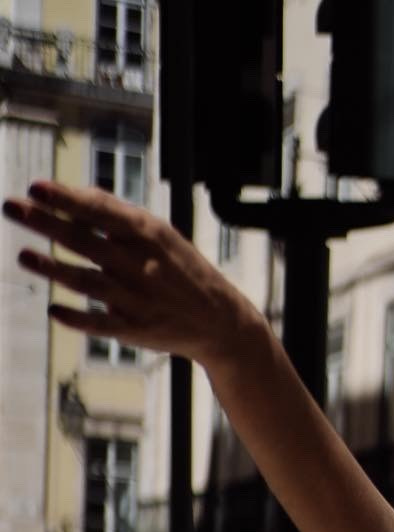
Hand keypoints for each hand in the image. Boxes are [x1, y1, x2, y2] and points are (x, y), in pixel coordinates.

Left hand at [3, 181, 260, 371]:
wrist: (220, 321)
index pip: (100, 212)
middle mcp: (141, 266)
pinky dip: (77, 318)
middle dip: (46, 224)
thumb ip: (118, 215)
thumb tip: (74, 194)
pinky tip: (53, 309)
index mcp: (148, 236)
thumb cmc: (182, 270)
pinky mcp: (136, 330)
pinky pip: (101, 324)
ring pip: (87, 281)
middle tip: (11, 207)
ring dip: (53, 269)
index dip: (66, 199)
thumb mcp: (161, 235)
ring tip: (23, 256)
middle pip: (85, 241)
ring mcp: (137, 299)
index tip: (35, 187)